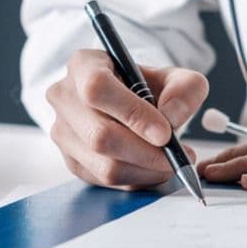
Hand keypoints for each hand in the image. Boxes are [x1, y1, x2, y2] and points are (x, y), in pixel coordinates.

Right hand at [47, 49, 208, 188]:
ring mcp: (62, 132)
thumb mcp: (173, 76)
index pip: (97, 89)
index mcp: (82, 65)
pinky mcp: (71, 161)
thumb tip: (172, 117)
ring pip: (104, 165)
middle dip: (146, 152)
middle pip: (99, 136)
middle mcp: (64, 98)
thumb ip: (184, 89)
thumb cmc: (146, 86)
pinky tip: (154, 168)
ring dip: (146, 170)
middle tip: (178, 155)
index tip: (165, 132)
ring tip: (172, 161)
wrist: (127, 102)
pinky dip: (138, 179)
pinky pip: (106, 181)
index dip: (132, 113)